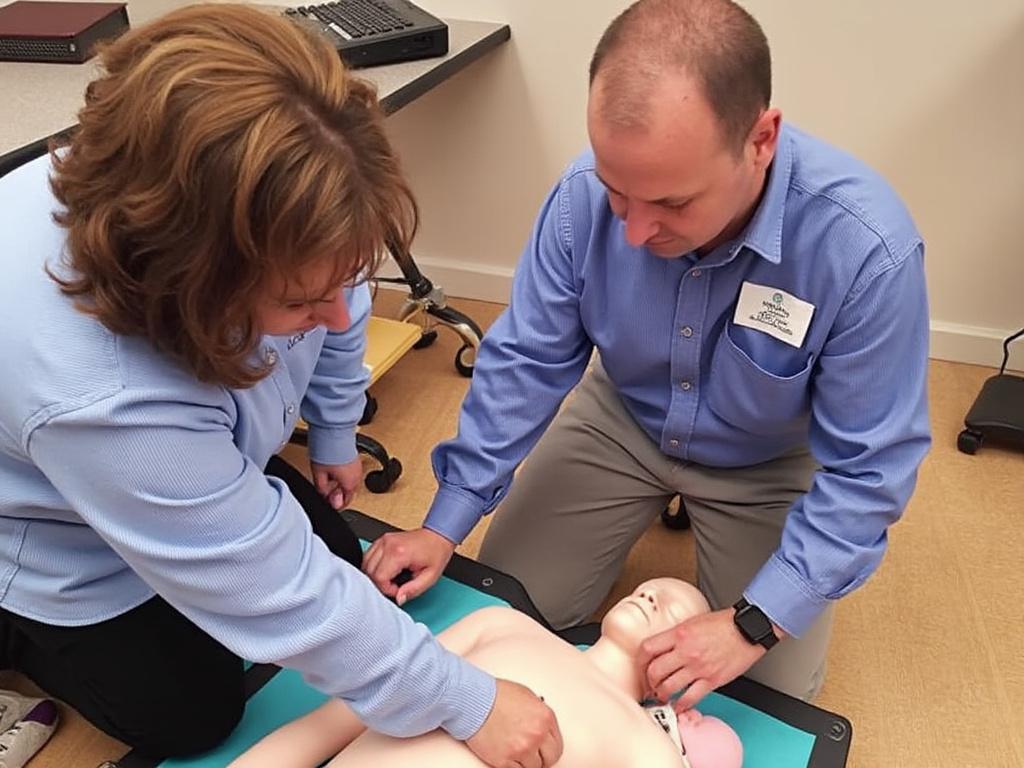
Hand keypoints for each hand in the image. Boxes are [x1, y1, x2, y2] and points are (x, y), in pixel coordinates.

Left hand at [311, 458, 363, 509]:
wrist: (335, 434)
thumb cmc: (329, 453)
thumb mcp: (319, 476)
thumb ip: (322, 490)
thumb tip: (324, 497)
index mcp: (350, 485)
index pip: (345, 502)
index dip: (334, 504)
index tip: (326, 500)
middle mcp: (357, 478)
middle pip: (348, 493)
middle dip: (337, 494)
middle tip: (325, 491)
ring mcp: (358, 468)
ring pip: (349, 483)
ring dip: (340, 484)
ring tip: (328, 478)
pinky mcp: (356, 460)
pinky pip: (350, 473)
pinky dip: (343, 475)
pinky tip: (333, 470)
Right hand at [362, 527, 454, 604]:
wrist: (438, 535)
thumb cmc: (436, 552)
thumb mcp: (430, 577)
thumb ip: (413, 590)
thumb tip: (399, 599)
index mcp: (399, 552)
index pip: (379, 578)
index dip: (387, 589)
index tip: (398, 589)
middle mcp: (388, 544)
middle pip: (369, 572)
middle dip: (380, 584)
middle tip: (395, 585)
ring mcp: (383, 540)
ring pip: (365, 564)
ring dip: (375, 575)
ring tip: (391, 578)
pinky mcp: (382, 540)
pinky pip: (368, 556)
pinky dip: (373, 567)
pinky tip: (385, 571)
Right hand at [466, 679, 562, 767]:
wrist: (473, 700)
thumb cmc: (496, 695)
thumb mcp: (527, 697)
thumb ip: (539, 715)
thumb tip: (544, 729)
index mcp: (545, 717)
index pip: (557, 745)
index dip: (549, 749)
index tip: (544, 750)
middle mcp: (537, 735)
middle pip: (549, 759)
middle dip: (542, 758)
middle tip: (532, 755)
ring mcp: (521, 749)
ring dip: (525, 761)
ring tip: (515, 750)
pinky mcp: (504, 760)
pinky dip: (511, 765)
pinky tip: (506, 753)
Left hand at [637, 608, 784, 710]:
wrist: (747, 629)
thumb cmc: (724, 623)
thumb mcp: (693, 621)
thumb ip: (676, 635)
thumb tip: (663, 647)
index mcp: (679, 634)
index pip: (648, 649)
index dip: (640, 661)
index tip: (641, 666)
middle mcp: (686, 651)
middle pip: (655, 671)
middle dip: (649, 680)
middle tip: (650, 684)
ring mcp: (698, 667)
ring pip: (669, 687)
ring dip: (662, 694)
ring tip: (662, 695)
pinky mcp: (712, 680)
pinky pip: (690, 698)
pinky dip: (681, 705)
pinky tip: (679, 705)